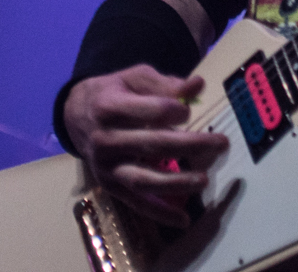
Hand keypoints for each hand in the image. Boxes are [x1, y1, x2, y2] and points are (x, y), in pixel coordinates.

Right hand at [62, 64, 229, 227]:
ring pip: (143, 178)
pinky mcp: (110, 185)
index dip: (173, 110)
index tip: (189, 111)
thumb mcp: (134, 79)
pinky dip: (159, 213)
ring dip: (177, 182)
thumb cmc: (113, 93)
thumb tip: (197, 85)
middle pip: (151, 144)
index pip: (147, 110)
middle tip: (220, 143)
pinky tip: (183, 219)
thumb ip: (165, 83)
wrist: (77, 114)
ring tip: (204, 179)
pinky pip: (136, 202)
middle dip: (190, 145)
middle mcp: (105, 139)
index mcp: (110, 106)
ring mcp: (106, 166)